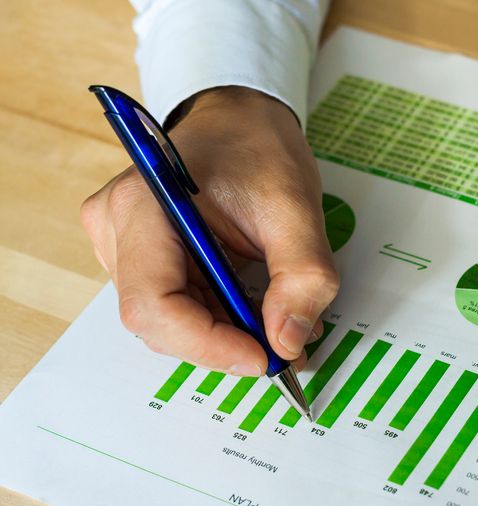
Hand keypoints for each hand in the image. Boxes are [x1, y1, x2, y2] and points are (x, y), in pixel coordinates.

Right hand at [81, 87, 338, 376]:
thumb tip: (288, 343)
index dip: (207, 344)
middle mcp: (116, 227)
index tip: (263, 356)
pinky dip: (219, 318)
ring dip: (227, 332)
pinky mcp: (138, 255)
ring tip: (276, 315)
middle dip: (225, 342)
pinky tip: (253, 303)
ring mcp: (121, 243)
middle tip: (282, 343)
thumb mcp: (296, 208)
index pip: (153, 304)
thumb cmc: (258, 147)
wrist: (239, 117)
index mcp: (143, 206)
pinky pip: (176, 306)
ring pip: (170, 320)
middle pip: (160, 321)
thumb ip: (302, 277)